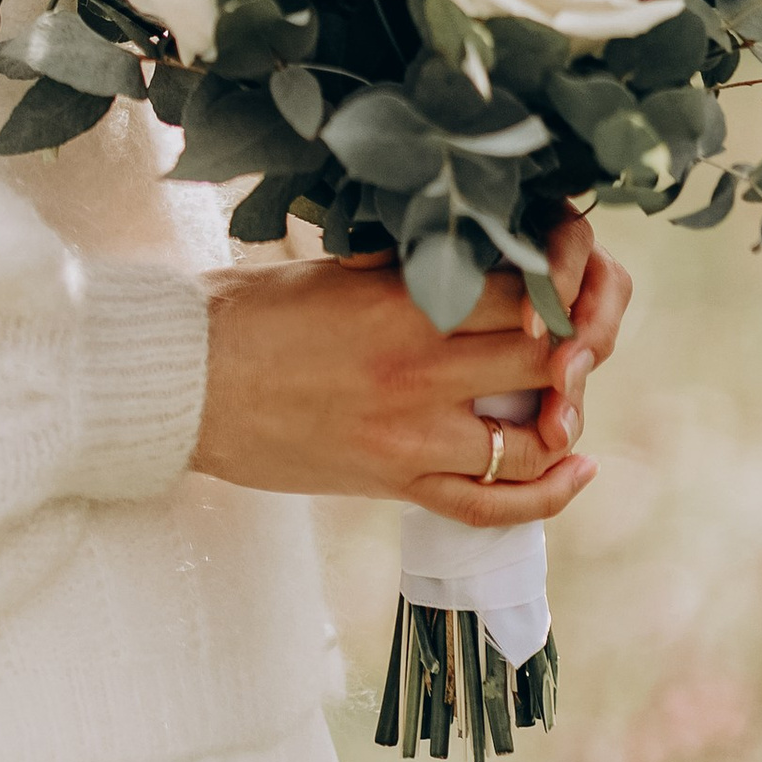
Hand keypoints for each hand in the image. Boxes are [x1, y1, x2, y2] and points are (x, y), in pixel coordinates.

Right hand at [190, 217, 629, 526]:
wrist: (183, 385)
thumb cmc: (249, 312)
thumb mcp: (336, 267)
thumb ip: (413, 266)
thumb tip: (483, 255)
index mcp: (403, 302)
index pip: (523, 286)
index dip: (559, 278)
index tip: (561, 273)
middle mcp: (418, 370)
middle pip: (544, 358)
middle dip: (575, 345)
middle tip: (573, 336)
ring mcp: (409, 435)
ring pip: (533, 438)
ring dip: (564, 418)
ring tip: (568, 401)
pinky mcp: (392, 482)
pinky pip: (489, 506)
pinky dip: (546, 496)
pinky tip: (578, 470)